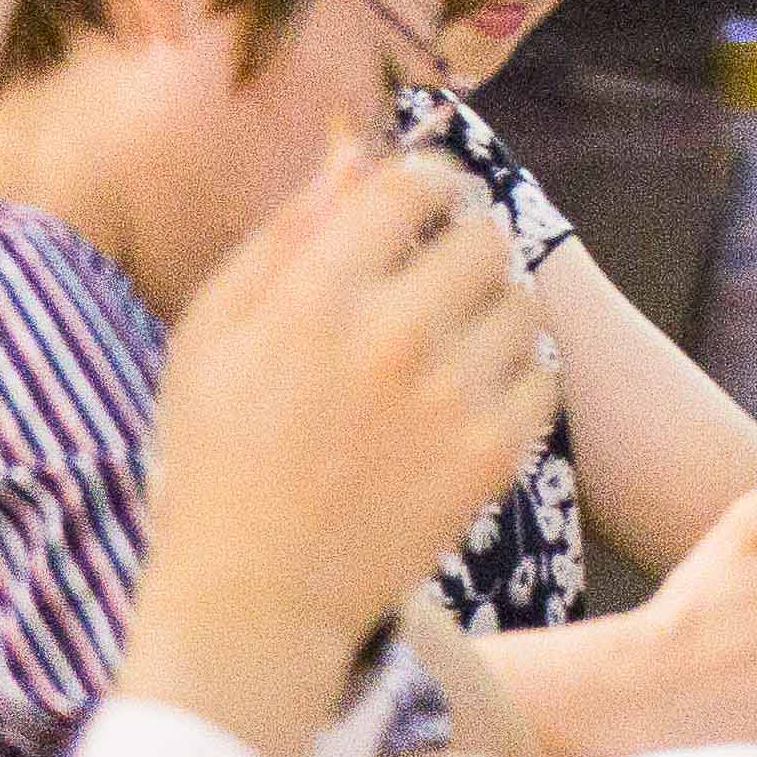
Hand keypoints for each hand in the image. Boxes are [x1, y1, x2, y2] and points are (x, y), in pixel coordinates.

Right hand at [124, 142, 555, 756]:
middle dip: (465, 246)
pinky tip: (468, 402)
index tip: (423, 208)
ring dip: (494, 313)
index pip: (417, 185)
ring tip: (451, 347)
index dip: (427, 185)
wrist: (250, 603)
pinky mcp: (490, 456)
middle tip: (439, 279)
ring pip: (523, 303)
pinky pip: (544, 377)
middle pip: (485, 235)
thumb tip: (355, 154)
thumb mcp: (212, 336)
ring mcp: (449, 398)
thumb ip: (286, 235)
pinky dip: (516, 382)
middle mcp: (391, 335)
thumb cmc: (215, 460)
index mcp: (315, 295)